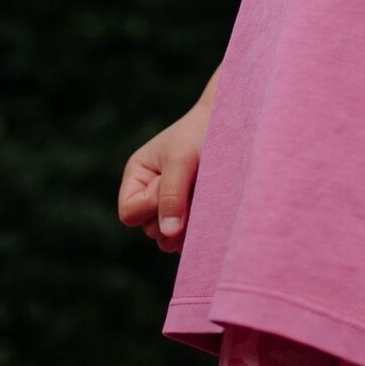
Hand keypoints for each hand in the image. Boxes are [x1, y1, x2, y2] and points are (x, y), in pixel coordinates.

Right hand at [118, 84, 216, 253]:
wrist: (234, 124)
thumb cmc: (201, 133)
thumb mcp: (181, 159)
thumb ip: (171, 195)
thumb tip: (168, 234)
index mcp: (138, 178)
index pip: (129, 213)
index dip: (149, 206)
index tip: (170, 183)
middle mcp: (152, 197)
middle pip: (151, 230)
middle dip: (174, 215)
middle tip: (195, 186)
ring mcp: (175, 209)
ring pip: (172, 241)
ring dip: (190, 226)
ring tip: (206, 196)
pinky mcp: (196, 218)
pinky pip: (192, 241)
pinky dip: (202, 230)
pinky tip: (215, 208)